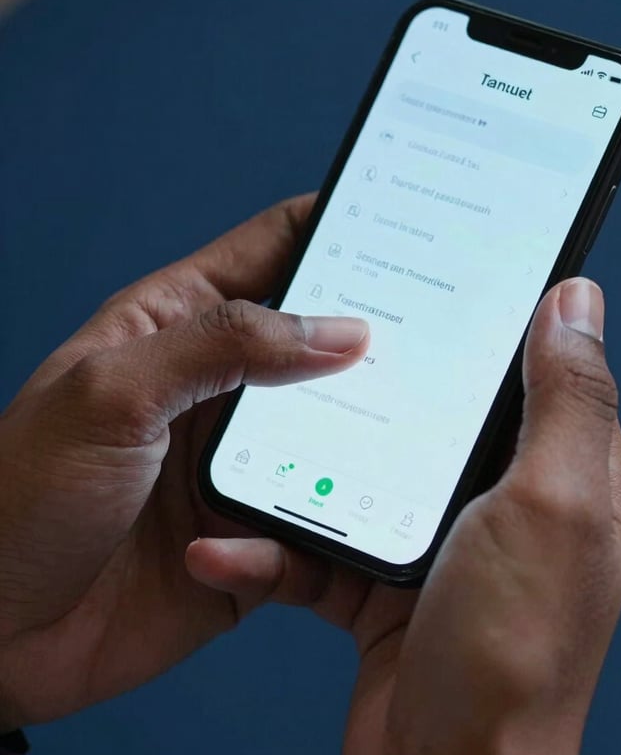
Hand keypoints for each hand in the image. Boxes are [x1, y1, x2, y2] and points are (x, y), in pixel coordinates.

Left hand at [0, 194, 369, 729]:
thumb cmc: (22, 497)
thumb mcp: (115, 393)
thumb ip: (225, 345)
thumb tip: (339, 329)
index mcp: (178, 326)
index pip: (274, 251)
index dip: (338, 227)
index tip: (409, 221)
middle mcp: (220, 388)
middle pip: (320, 342)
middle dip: (377, 335)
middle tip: (444, 332)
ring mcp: (242, 460)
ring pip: (336, 431)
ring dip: (368, 436)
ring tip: (417, 432)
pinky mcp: (258, 531)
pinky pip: (319, 519)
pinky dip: (330, 524)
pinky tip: (307, 533)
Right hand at [192, 278, 620, 754]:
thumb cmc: (511, 657)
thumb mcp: (552, 506)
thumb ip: (567, 401)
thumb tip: (576, 302)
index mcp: (564, 475)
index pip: (531, 370)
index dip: (487, 322)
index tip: (429, 283)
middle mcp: (505, 507)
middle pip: (433, 418)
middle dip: (374, 390)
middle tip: (314, 351)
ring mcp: (441, 550)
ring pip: (363, 477)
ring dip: (300, 473)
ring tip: (244, 455)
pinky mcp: (383, 592)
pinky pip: (321, 548)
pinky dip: (274, 549)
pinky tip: (229, 546)